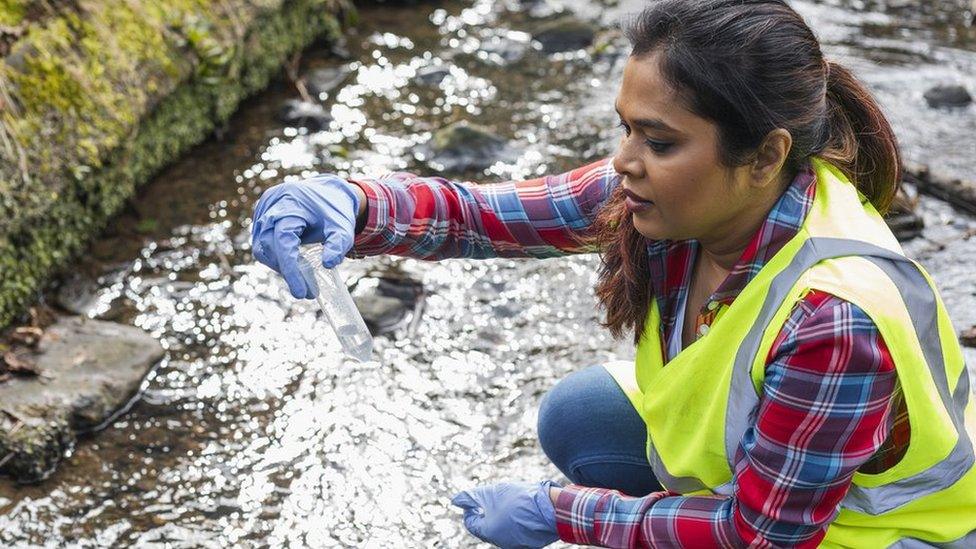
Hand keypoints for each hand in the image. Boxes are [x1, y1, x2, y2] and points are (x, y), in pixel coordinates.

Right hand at [251, 174, 360, 297]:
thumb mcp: (343, 228)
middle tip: (307, 292)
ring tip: (302, 278)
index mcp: (291, 204)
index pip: (283, 241)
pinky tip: (294, 264)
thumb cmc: (336, 210)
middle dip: (286, 271)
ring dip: (279, 265)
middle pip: (269, 246)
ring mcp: (263, 209)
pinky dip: (276, 256)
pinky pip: (262, 241)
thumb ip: (339, 245)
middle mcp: (272, 205)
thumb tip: (329, 264)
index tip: (301, 292)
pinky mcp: (262, 215)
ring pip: (262, 246)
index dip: (290, 269)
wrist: (329, 191)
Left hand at [451, 481, 559, 548]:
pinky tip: (521, 509)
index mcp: (490, 532)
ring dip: (501, 515)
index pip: (471, 523)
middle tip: (493, 497)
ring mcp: (515, 544)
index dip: (470, 509)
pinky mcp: (528, 542)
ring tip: (510, 500)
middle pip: (486, 526)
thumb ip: (473, 496)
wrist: (552, 508)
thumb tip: (455, 500)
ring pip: (501, 528)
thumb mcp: (493, 493)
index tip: (474, 498)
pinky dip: (514, 520)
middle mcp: (501, 542)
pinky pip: (515, 530)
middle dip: (486, 511)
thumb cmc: (521, 499)